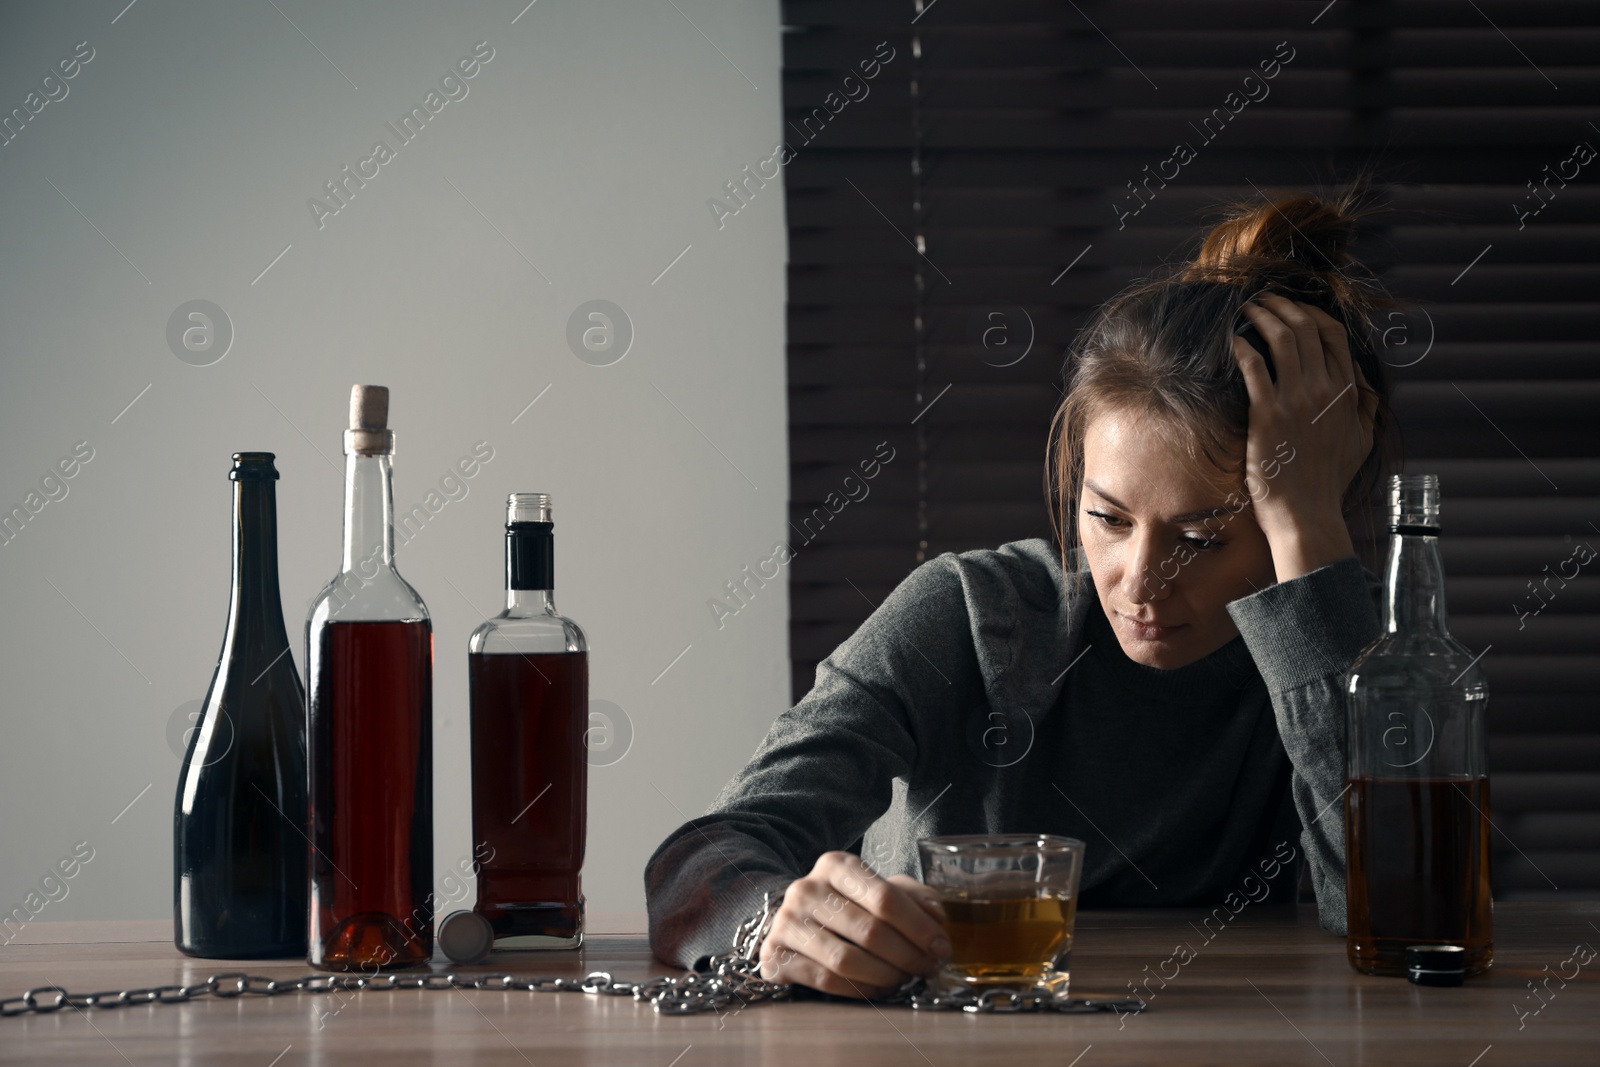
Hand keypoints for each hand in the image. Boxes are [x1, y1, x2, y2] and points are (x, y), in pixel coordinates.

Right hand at [758, 851, 949, 998]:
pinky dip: (860, 990)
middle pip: (870, 931)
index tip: (942, 947)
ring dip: (886, 976)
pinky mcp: (774, 954)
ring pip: (847, 959)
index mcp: (836, 865)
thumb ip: (914, 898)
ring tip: (904, 979)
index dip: (920, 927)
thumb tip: (937, 916)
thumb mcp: (881, 890)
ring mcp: (787, 922)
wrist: (796, 919)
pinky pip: (825, 980)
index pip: (885, 897)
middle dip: (908, 956)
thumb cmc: (848, 904)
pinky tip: (879, 989)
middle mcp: (806, 888)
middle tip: (928, 969)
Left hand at [1232, 292, 1378, 579]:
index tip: (1294, 309)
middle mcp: (1325, 390)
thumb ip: (1366, 409)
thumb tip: (1366, 386)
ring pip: (1282, 340)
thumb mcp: (1362, 442)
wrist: (1307, 512)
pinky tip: (1234, 341)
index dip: (1313, 314)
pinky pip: (1254, 367)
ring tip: (1248, 310)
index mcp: (1348, 393)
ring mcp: (1296, 400)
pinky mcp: (1267, 414)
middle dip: (1284, 306)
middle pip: (1307, 329)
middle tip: (1265, 300)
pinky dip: (1243, 347)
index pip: (1335, 336)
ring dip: (1263, 317)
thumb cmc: (1329, 481)